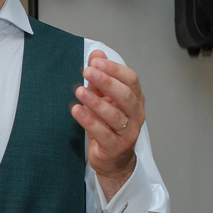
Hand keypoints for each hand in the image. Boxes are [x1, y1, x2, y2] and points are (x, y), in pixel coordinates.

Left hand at [72, 49, 143, 201]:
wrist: (113, 159)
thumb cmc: (109, 125)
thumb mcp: (104, 98)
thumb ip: (100, 77)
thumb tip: (97, 54)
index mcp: (134, 99)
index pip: (131, 80)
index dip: (114, 69)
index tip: (96, 62)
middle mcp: (135, 115)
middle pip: (126, 96)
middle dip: (107, 82)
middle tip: (89, 72)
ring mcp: (127, 132)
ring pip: (115, 116)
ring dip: (96, 102)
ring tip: (80, 91)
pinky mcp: (115, 147)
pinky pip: (103, 133)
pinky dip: (89, 121)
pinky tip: (77, 111)